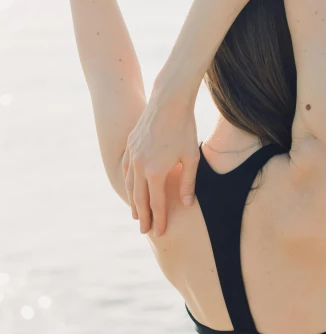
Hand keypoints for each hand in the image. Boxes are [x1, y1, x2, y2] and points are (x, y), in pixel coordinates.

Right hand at [122, 91, 198, 236]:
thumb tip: (186, 203)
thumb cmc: (185, 128)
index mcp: (155, 172)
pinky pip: (127, 171)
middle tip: (145, 231)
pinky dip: (129, 184)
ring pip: (130, 185)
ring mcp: (132, 155)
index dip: (159, 219)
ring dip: (133, 202)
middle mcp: (140, 166)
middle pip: (139, 198)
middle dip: (143, 216)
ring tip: (137, 214)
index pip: (156, 203)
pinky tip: (133, 189)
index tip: (160, 232)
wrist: (169, 101)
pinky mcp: (130, 145)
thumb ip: (188, 183)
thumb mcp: (191, 158)